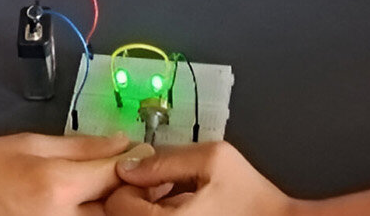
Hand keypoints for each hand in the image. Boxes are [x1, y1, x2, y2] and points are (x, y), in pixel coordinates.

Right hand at [0, 133, 153, 215]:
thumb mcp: (26, 143)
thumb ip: (79, 147)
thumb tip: (121, 143)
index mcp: (55, 187)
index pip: (121, 172)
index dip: (137, 160)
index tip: (138, 154)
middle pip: (122, 208)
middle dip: (132, 192)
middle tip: (131, 179)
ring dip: (112, 208)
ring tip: (101, 194)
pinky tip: (80, 207)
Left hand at [105, 142, 298, 215]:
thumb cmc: (252, 197)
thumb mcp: (213, 161)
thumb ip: (167, 159)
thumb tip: (129, 164)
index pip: (116, 203)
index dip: (133, 182)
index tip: (157, 176)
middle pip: (121, 215)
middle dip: (137, 196)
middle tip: (165, 186)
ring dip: (148, 208)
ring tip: (179, 199)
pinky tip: (187, 210)